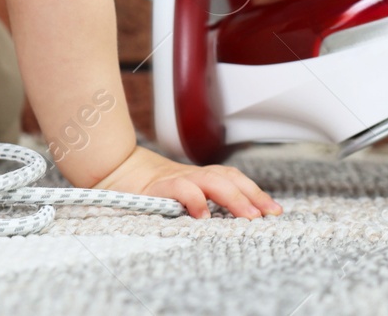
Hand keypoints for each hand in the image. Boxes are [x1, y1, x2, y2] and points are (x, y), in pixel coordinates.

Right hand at [90, 146, 281, 219]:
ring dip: (234, 197)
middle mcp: (191, 175)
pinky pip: (180, 189)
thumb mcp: (178, 195)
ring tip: (249, 216)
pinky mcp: (158, 187)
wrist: (112, 170)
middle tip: (269, 213)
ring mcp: (176, 178)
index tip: (275, 210)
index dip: (255, 192)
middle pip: (229, 178)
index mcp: (198, 177)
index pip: (233, 178)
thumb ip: (199, 201)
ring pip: (212, 181)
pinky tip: (204, 216)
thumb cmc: (147, 189)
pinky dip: (195, 200)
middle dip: (252, 194)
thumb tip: (232, 216)